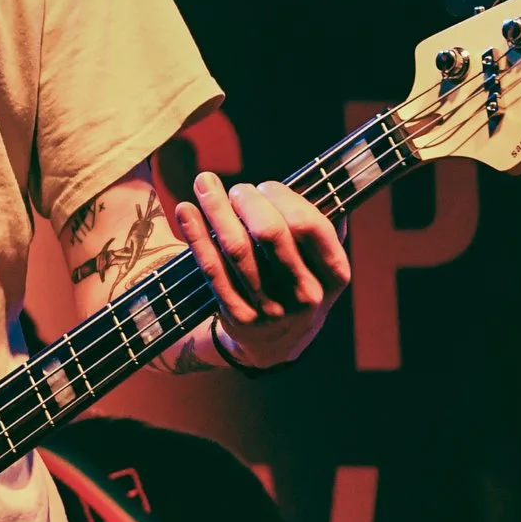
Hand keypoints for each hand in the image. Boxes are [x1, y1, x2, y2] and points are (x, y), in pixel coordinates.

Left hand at [174, 172, 351, 369]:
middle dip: (247, 200)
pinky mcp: (239, 316)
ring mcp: (272, 309)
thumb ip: (318, 225)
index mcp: (334, 273)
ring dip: (216, 208)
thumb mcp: (321, 260)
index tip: (265, 187)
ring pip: (236, 248)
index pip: (308, 224)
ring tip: (204, 183)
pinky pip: (212, 270)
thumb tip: (311, 180)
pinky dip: (196, 236)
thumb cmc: (298, 281)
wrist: (278, 342)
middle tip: (235, 190)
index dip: (282, 197)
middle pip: (270, 233)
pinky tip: (185, 210)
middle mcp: (306, 294)